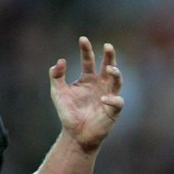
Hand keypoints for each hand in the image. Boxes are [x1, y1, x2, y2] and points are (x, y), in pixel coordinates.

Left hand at [50, 36, 123, 151]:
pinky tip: (103, 99)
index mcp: (88, 78)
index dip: (86, 50)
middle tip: (108, 46)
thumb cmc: (68, 113)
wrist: (75, 135)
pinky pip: (116, 102)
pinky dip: (112, 99)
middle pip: (108, 65)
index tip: (82, 39)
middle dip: (109, 56)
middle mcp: (100, 84)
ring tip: (110, 68)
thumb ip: (56, 76)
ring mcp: (108, 96)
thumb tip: (61, 60)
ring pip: (117, 81)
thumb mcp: (57, 92)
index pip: (89, 60)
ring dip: (116, 73)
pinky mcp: (113, 110)